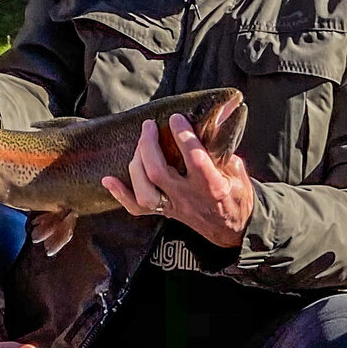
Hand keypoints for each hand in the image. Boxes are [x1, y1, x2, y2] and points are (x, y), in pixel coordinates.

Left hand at [106, 112, 252, 246]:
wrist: (233, 229)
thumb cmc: (236, 196)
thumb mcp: (238, 172)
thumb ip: (222, 149)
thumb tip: (215, 118)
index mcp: (213, 186)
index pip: (195, 159)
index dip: (183, 136)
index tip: (176, 118)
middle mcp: (188, 197)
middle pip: (159, 172)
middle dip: (149, 145)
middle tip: (150, 125)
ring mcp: (173, 206)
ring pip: (145, 191)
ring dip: (136, 165)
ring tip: (141, 143)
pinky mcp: (164, 211)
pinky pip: (137, 208)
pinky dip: (121, 194)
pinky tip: (108, 180)